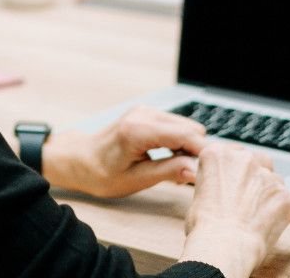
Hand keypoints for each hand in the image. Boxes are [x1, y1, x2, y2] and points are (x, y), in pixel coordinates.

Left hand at [40, 105, 207, 197]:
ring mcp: (145, 111)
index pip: (187, 136)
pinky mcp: (147, 113)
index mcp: (139, 130)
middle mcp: (144, 114)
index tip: (211, 172)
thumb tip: (196, 171)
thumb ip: (168, 172)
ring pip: (186, 126)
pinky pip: (175, 125)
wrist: (78, 159)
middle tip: (187, 177)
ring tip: (175, 170)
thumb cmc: (100, 173)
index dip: (203, 154)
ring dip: (188, 148)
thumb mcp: (135, 179)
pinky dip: (179, 142)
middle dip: (196, 152)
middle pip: (191, 129)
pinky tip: (169, 159)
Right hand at [179, 143, 289, 276]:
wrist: (223, 245)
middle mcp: (244, 159)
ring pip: (275, 181)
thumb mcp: (198, 192)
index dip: (235, 170)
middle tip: (247, 198)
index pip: (232, 152)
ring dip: (270, 194)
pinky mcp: (285, 196)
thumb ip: (215, 180)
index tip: (234, 181)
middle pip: (258, 161)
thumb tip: (224, 187)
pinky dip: (289, 212)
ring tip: (260, 215)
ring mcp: (267, 177)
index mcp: (218, 155)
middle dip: (255, 177)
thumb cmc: (205, 225)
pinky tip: (280, 223)